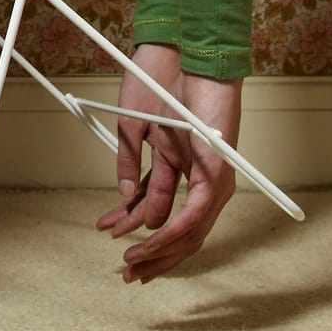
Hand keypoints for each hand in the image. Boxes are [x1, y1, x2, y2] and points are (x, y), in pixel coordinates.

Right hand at [95, 43, 240, 284]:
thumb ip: (133, 168)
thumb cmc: (163, 89)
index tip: (113, 241)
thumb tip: (126, 200)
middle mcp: (203, 183)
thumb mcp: (139, 133)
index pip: (164, 215)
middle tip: (126, 272)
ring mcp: (214, 181)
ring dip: (159, 249)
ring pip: (190, 231)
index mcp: (184, 172)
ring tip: (132, 262)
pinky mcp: (218, 173)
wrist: (183, 58)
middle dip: (151, 255)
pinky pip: (197, 212)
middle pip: (179, 232)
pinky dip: (175, 229)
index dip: (139, 233)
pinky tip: (153, 241)